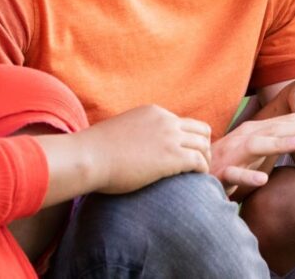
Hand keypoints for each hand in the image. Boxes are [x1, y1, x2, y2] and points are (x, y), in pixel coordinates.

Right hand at [79, 104, 211, 194]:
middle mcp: (166, 121)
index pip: (183, 123)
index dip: (188, 140)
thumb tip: (130, 148)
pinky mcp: (172, 157)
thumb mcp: (120, 132)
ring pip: (204, 145)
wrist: (89, 156)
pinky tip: (197, 181)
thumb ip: (134, 135)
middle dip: (204, 147)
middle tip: (198, 165)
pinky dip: (203, 171)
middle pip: (201, 130)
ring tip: (200, 175)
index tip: (186, 154)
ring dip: (205, 160)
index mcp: (154, 113)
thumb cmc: (95, 150)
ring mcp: (170, 138)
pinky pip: (199, 161)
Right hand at [211, 112, 294, 191]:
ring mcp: (233, 154)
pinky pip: (234, 176)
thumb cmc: (229, 162)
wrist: (191, 173)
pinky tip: (263, 180)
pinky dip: (247, 177)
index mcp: (259, 132)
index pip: (291, 123)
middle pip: (281, 129)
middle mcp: (247, 137)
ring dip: (282, 143)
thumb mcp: (258, 151)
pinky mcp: (220, 173)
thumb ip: (279, 142)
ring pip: (260, 145)